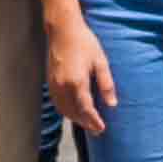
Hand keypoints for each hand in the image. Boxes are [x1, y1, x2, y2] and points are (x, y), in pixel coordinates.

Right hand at [47, 20, 116, 135]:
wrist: (63, 30)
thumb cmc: (85, 43)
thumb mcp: (101, 62)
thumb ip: (106, 84)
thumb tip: (112, 104)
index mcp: (77, 82)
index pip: (86, 109)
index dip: (94, 121)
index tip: (102, 129)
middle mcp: (63, 87)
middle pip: (74, 113)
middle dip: (86, 123)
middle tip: (97, 131)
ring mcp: (54, 85)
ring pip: (64, 110)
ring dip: (75, 119)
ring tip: (87, 124)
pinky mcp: (50, 82)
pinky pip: (57, 103)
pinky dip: (66, 111)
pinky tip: (74, 112)